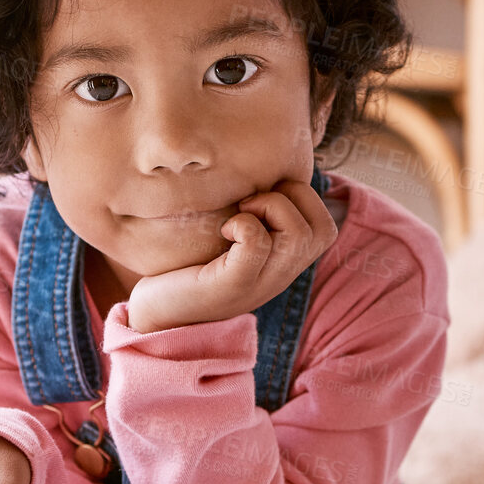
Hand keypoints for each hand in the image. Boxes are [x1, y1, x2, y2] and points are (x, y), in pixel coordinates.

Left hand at [125, 177, 337, 333]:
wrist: (157, 314)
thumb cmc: (189, 269)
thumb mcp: (231, 240)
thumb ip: (254, 217)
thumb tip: (263, 169)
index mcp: (285, 264)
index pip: (326, 227)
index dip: (301, 198)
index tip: (260, 200)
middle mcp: (281, 276)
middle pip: (322, 229)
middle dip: (291, 198)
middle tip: (250, 204)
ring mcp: (260, 284)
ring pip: (299, 234)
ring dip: (270, 207)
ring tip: (238, 215)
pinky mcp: (232, 285)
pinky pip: (258, 244)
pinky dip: (243, 225)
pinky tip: (223, 231)